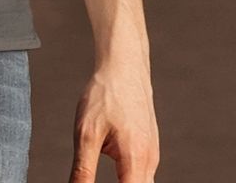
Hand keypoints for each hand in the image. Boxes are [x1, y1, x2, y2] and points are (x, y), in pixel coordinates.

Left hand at [68, 62, 158, 181]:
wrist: (124, 65)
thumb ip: (83, 171)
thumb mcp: (86, 133)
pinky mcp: (149, 149)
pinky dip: (129, 181)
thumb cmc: (105, 94)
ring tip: (98, 176)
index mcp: (135, 160)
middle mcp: (150, 162)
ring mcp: (152, 155)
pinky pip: (142, 176)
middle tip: (89, 182)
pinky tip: (115, 177)